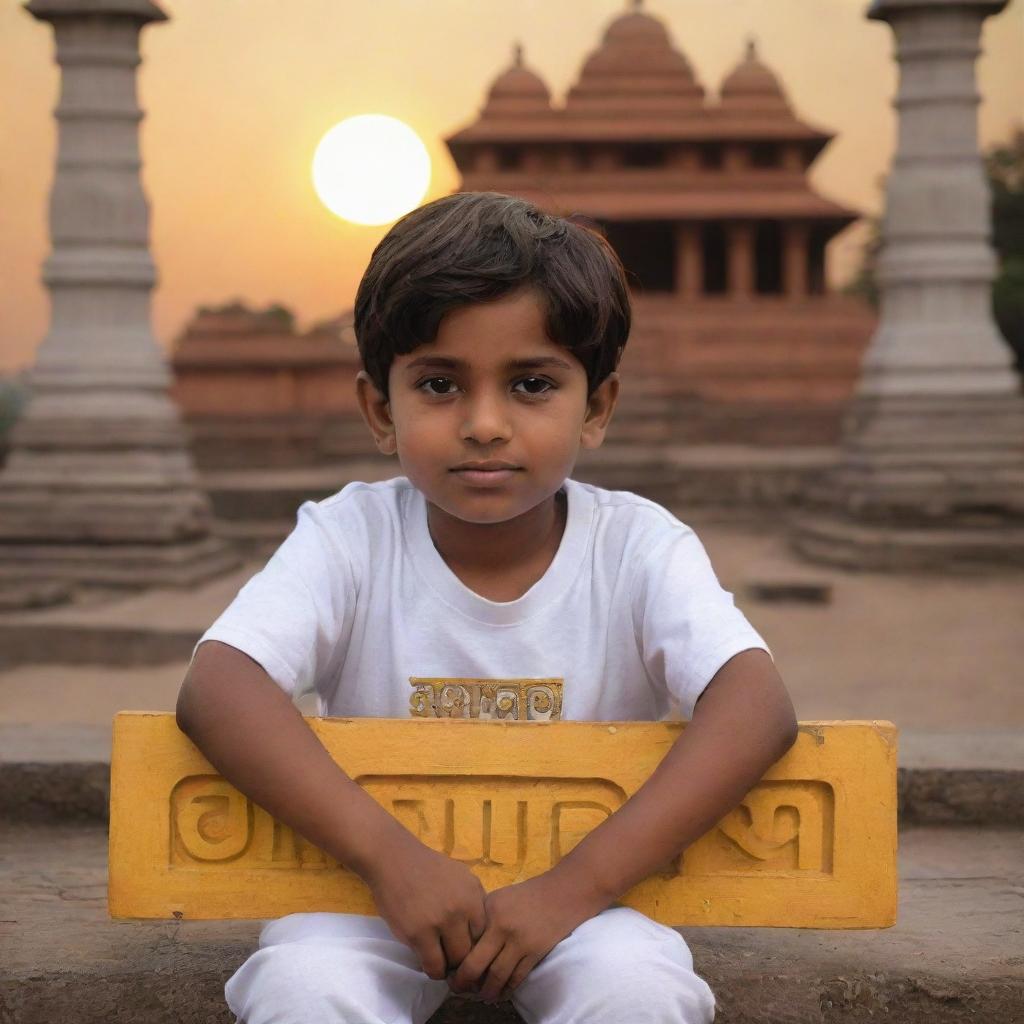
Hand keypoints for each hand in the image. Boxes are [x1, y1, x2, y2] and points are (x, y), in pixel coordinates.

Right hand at [363, 835, 486, 980]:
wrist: (393, 859)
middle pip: (473, 948)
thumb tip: (480, 931)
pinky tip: (428, 962)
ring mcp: (440, 921)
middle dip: (463, 958)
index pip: (485, 932)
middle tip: (453, 959)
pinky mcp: (418, 934)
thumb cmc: (426, 868)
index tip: (465, 947)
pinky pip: (433, 965)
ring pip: (455, 961)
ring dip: (449, 966)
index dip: (475, 943)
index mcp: (474, 893)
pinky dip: (433, 970)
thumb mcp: (460, 876)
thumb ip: (473, 900)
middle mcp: (462, 907)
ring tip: (441, 963)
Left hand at [448, 870, 606, 1002]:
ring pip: (496, 976)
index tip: (450, 970)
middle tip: (458, 989)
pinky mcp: (535, 953)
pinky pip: (516, 978)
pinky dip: (506, 990)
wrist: (562, 893)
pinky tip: (501, 993)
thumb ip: (483, 919)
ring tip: (481, 996)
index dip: (455, 959)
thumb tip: (464, 945)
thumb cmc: (528, 896)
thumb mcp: (500, 899)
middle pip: (475, 963)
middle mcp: (500, 926)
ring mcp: (519, 941)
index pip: (465, 941)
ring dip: (486, 991)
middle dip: (463, 982)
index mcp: (488, 910)